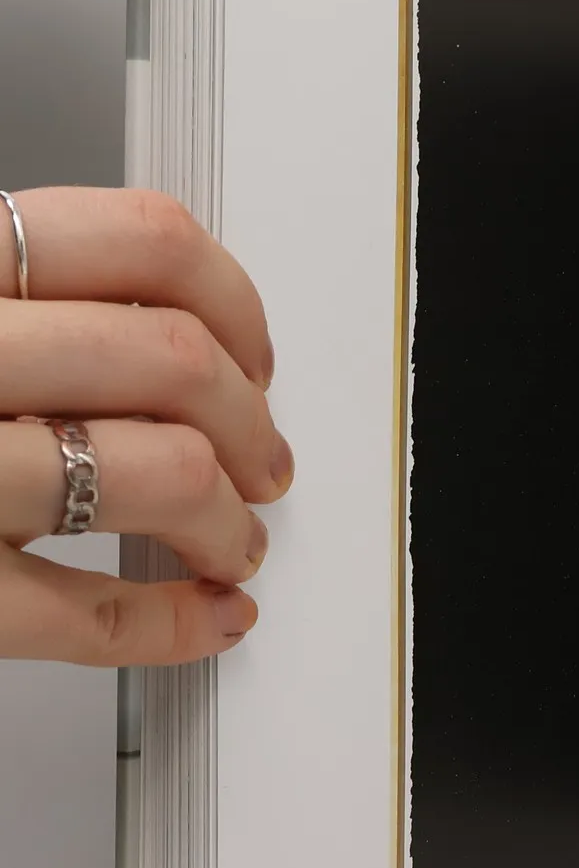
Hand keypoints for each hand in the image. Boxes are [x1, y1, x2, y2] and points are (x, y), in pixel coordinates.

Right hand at [0, 188, 290, 664]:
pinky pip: (85, 611)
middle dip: (251, 425)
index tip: (252, 352)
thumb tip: (164, 320)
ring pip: (158, 475)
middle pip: (175, 364)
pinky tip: (206, 619)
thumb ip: (5, 292)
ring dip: (231, 521)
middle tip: (263, 461)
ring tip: (235, 539)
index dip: (234, 302)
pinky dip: (175, 625)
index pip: (143, 243)